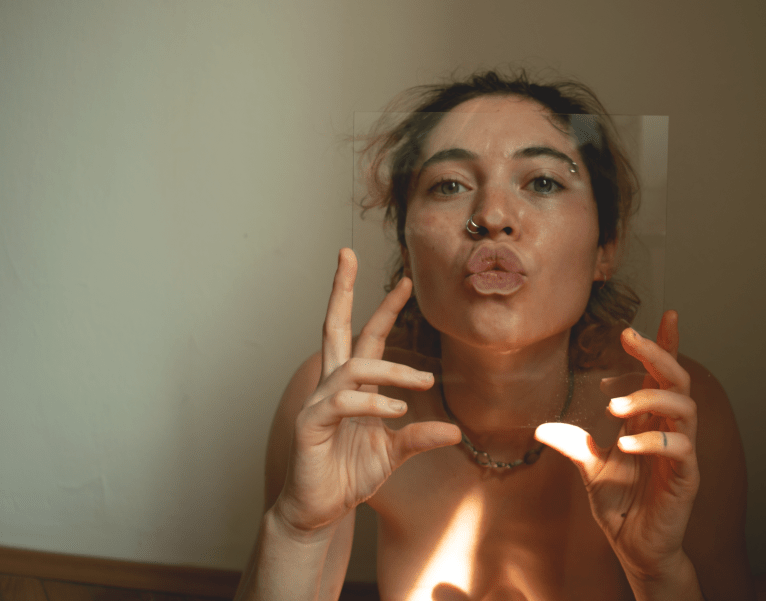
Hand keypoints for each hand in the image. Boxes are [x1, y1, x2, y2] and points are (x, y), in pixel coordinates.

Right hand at [272, 248, 460, 534]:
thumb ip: (419, 437)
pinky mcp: (310, 423)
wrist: (319, 510)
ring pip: (354, 367)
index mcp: (353, 385)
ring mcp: (319, 401)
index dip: (385, 308)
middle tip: (347, 253)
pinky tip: (396, 410)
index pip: (367, 336)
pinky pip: (342, 401)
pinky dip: (372, 402)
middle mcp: (334, 385)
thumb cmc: (349, 476)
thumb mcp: (394, 454)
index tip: (405, 281)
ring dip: (393, 370)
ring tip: (424, 384)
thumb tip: (455, 430)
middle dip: (341, 289)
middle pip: (334, 326)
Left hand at [536, 311, 699, 582]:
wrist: (633, 547)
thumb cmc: (620, 504)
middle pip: (677, 379)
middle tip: (630, 338)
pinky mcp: (686, 478)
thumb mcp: (590, 468)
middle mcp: (670, 429)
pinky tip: (625, 444)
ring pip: (685, 406)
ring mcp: (681, 453)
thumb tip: (540, 428)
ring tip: (614, 406)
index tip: (666, 314)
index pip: (663, 375)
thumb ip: (572, 443)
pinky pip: (680, 448)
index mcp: (651, 420)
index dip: (666, 344)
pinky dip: (653, 440)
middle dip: (658, 353)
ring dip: (649, 397)